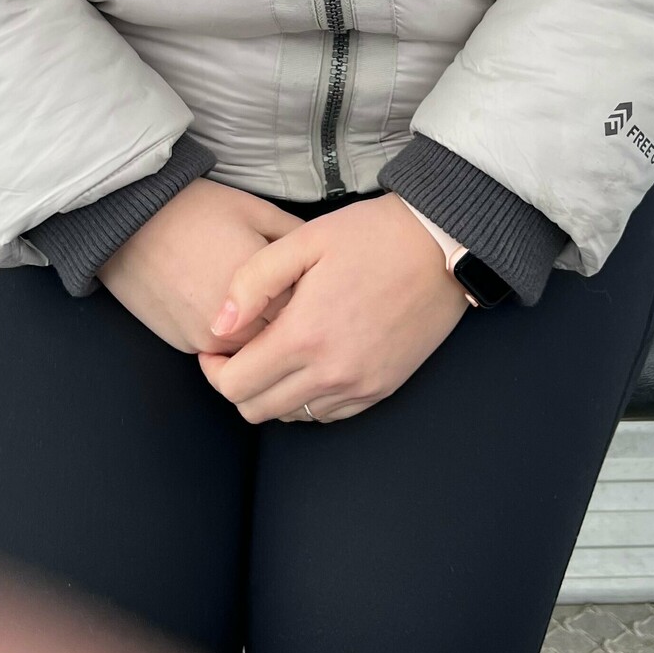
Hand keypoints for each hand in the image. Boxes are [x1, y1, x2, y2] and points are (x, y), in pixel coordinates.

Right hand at [97, 178, 304, 354]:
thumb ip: (295, 239)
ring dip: (262, 334)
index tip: (315, 284)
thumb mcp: (257, 211)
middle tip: (288, 295)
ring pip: (254, 352)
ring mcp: (209, 341)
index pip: (309, 311)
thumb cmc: (197, 209)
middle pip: (284, 340)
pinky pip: (223, 353)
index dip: (315, 298)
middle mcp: (239, 325)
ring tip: (258, 300)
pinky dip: (233, 338)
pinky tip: (228, 307)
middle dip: (291, 322)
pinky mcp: (185, 346)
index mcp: (263, 290)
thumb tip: (322, 258)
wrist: (130, 220)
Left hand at [196, 195, 469, 423]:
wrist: (440, 246)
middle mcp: (332, 372)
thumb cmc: (371, 236)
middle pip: (257, 410)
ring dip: (273, 393)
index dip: (213, 370)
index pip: (235, 386)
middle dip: (237, 384)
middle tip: (240, 352)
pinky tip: (310, 363)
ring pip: (292, 416)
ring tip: (276, 353)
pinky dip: (309, 397)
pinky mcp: (382, 388)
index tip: (216, 347)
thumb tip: (219, 326)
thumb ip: (252, 282)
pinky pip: (329, 414)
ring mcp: (360, 386)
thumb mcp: (303, 241)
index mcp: (305, 335)